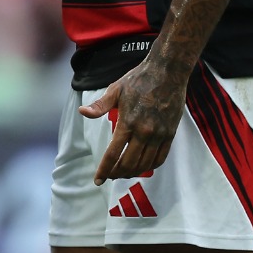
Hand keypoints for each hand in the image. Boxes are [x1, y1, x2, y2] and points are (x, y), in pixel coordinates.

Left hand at [78, 60, 186, 183]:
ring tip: (122, 173)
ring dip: (133, 172)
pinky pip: (161, 157)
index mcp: (128, 122)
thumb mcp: (114, 90)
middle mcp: (145, 132)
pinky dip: (150, 166)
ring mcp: (160, 134)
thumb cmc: (138, 80)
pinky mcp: (171, 134)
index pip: (113, 154)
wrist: (167, 73)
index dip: (104, 170)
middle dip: (117, 174)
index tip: (98, 180)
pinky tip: (142, 167)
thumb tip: (81, 112)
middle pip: (129, 163)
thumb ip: (99, 106)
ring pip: (145, 164)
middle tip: (109, 177)